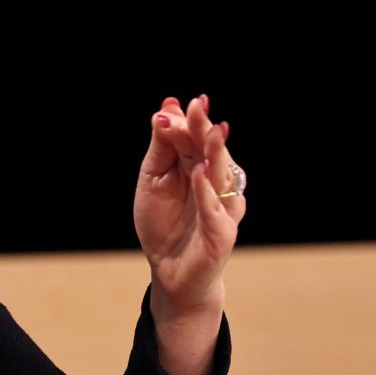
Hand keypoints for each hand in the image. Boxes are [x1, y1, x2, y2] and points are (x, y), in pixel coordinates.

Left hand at [134, 94, 245, 319]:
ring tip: (209, 131)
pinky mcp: (223, 233)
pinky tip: (199, 173)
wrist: (168, 270)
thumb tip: (166, 107)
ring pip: (221, 175)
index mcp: (198, 164)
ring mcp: (223, 207)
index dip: (187, 120)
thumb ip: (161, 145)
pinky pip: (215, 210)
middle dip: (203, 128)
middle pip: (211, 150)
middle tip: (197, 106)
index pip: (194, 137)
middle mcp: (216, 182)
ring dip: (215, 152)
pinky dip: (207, 192)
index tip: (175, 104)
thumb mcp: (152, 178)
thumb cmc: (163, 222)